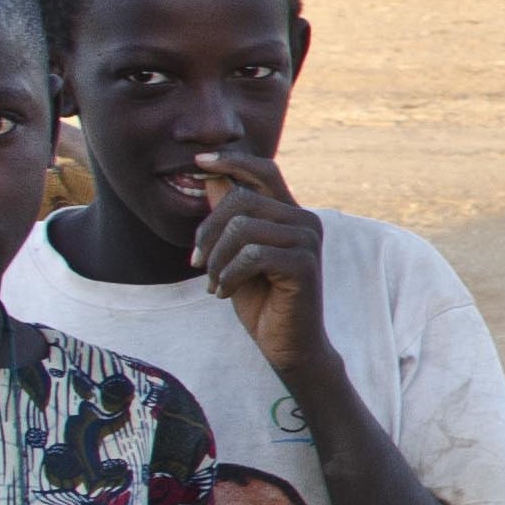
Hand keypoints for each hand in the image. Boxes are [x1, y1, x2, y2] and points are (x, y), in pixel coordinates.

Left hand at [188, 149, 334, 385]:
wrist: (288, 343)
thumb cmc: (262, 299)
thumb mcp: (235, 253)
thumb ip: (229, 217)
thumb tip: (212, 178)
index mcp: (291, 213)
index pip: (265, 170)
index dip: (232, 160)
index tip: (198, 162)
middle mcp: (305, 220)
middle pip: (241, 199)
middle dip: (207, 230)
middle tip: (196, 262)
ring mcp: (308, 241)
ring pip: (243, 228)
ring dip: (216, 258)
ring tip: (212, 281)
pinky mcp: (304, 264)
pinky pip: (252, 255)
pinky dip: (228, 275)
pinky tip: (224, 292)